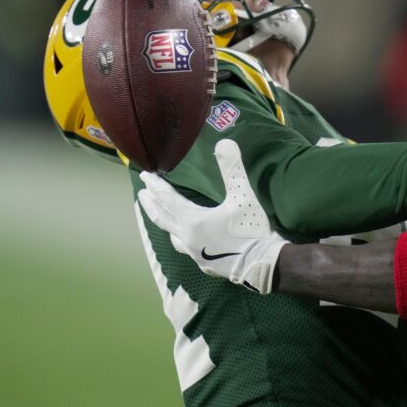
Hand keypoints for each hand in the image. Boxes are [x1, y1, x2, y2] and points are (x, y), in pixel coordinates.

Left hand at [137, 138, 286, 292]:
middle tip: (142, 193)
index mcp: (192, 220)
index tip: (145, 175)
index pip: (168, 199)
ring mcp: (195, 253)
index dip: (156, 186)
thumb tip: (225, 142)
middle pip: (163, 218)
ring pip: (173, 235)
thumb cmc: (250, 230)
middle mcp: (187, 238)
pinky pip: (186, 248)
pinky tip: (187, 239)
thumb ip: (232, 170)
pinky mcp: (205, 265)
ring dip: (165, 222)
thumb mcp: (243, 197)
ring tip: (162, 215)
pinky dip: (180, 237)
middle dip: (152, 204)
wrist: (263, 265)